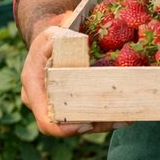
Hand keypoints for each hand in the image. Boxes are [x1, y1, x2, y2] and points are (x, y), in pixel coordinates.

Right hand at [20, 15, 127, 136]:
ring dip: (103, 123)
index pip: (45, 118)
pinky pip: (85, 115)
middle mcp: (43, 101)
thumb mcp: (52, 32)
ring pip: (79, 123)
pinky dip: (104, 116)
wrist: (51, 42)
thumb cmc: (51, 37)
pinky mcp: (70, 105)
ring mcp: (56, 105)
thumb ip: (59, 32)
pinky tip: (125, 115)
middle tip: (116, 120)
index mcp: (33, 87)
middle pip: (67, 125)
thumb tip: (70, 32)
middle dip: (92, 126)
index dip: (64, 128)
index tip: (85, 125)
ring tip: (126, 119)